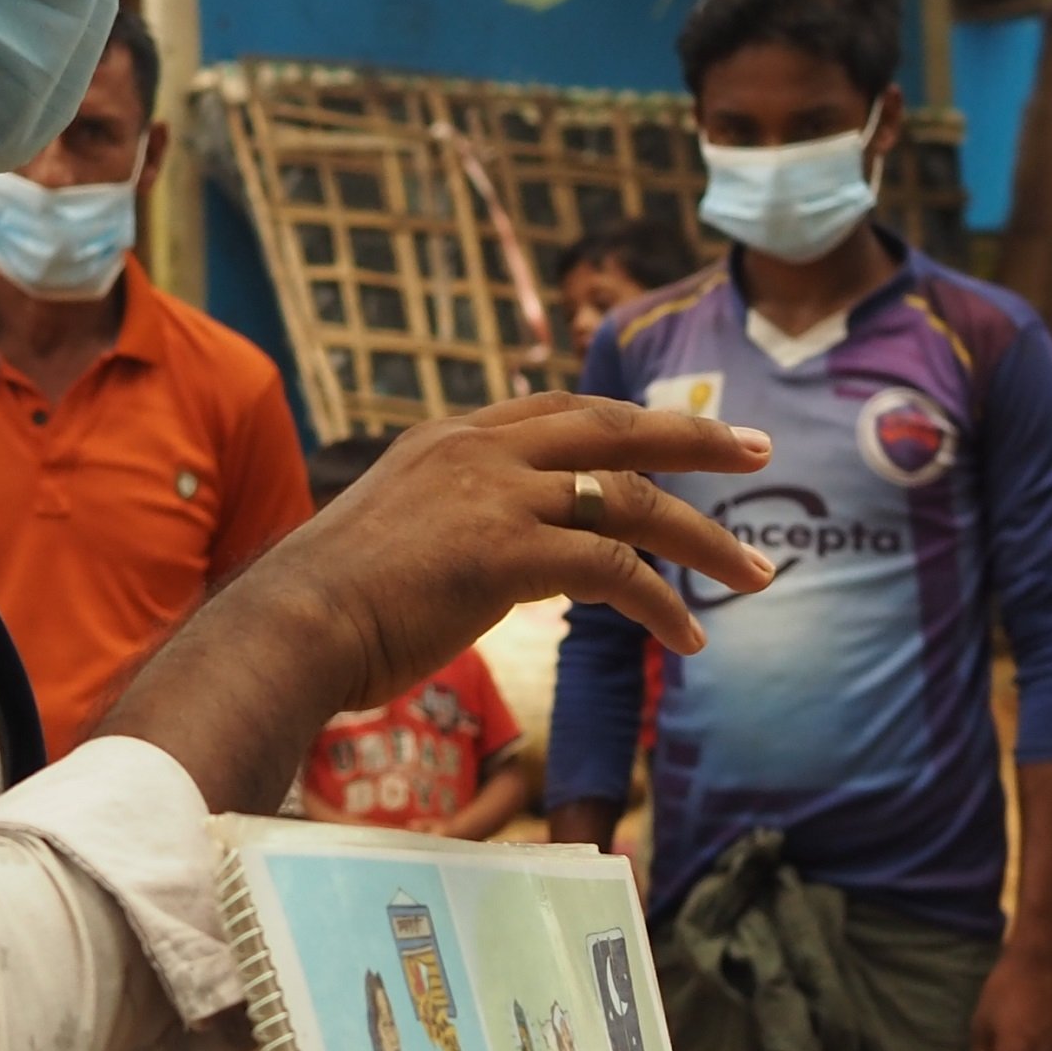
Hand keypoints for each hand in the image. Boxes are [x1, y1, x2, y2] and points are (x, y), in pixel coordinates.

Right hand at [223, 397, 774, 714]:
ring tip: (757, 574)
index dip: (629, 421)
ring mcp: (494, 494)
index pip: (561, 411)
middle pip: (614, 427)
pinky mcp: (506, 549)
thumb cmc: (332, 608)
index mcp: (452, 439)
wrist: (291, 628)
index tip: (683, 433)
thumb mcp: (397, 538)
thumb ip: (451, 529)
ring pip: (631, 499)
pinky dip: (664, 604)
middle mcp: (479, 449)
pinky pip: (615, 569)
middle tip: (760, 451)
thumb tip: (482, 563)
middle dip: (697, 439)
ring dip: (705, 540)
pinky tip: (691, 639)